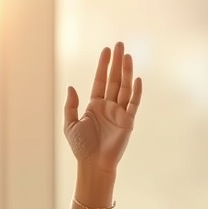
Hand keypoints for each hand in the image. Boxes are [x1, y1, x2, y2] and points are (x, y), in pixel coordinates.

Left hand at [64, 42, 143, 174]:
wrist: (93, 163)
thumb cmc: (81, 147)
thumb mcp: (70, 124)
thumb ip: (70, 106)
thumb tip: (71, 87)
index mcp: (94, 105)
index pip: (100, 80)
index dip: (103, 65)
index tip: (106, 50)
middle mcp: (108, 106)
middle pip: (114, 79)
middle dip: (116, 62)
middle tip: (120, 45)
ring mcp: (119, 112)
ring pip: (124, 87)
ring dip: (126, 71)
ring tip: (127, 55)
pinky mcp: (128, 121)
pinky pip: (133, 103)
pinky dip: (136, 91)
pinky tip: (137, 78)